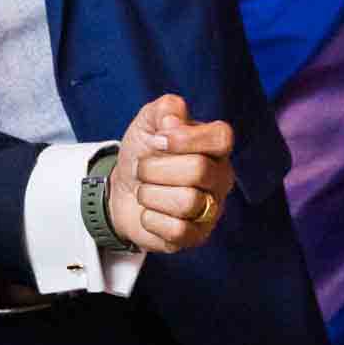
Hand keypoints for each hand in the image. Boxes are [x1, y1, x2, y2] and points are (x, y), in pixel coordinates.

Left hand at [108, 94, 233, 252]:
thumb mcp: (147, 122)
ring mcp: (212, 209)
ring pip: (187, 202)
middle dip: (155, 168)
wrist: (121, 190)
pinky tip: (149, 213)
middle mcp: (221, 178)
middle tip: (143, 169)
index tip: (157, 140)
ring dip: (150, 194)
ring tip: (145, 191)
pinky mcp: (196, 236)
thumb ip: (165, 109)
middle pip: (198, 170)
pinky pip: (177, 230)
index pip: (222, 137)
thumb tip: (173, 120)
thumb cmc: (142, 153)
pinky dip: (151, 219)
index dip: (185, 138)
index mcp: (215, 147)